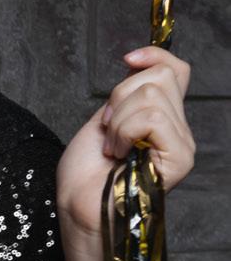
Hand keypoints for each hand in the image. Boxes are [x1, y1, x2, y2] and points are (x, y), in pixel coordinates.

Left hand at [57, 49, 194, 240]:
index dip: (154, 55)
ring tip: (112, 147)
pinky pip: (153, 117)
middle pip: (160, 76)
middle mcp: (177, 129)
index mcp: (160, 118)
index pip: (177, 70)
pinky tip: (119, 154)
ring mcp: (182, 144)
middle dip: (120, 96)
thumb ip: (127, 93)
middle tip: (107, 130)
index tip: (127, 59)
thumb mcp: (104, 118)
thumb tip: (138, 60)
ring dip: (118, 120)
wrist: (77, 205)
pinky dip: (125, 131)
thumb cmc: (85, 172)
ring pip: (153, 95)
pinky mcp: (181, 157)